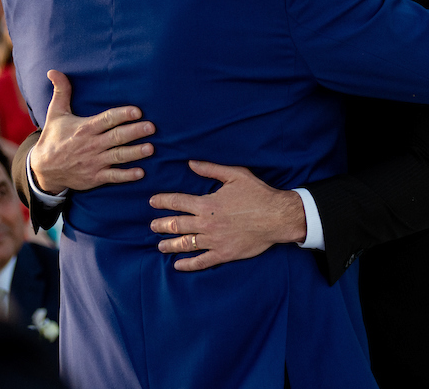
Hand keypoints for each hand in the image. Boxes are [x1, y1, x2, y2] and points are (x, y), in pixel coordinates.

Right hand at [29, 70, 154, 194]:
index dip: (122, 115)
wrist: (43, 169)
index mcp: (85, 128)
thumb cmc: (53, 137)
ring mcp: (94, 162)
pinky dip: (126, 176)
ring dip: (135, 153)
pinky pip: (113, 177)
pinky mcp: (95, 177)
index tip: (137, 111)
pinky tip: (141, 173)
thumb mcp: (55, 114)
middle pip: (116, 137)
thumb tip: (53, 70)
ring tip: (150, 148)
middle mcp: (91, 145)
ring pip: (118, 156)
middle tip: (152, 127)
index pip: (106, 119)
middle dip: (134, 132)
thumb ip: (61, 91)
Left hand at [149, 162, 305, 270]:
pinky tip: (178, 265)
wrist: (276, 217)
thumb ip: (211, 169)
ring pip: (185, 244)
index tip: (152, 201)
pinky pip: (201, 262)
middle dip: (161, 224)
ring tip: (160, 245)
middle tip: (152, 225)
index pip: (177, 202)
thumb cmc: (258, 194)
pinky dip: (187, 264)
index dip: (162, 201)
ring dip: (169, 245)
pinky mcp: (223, 254)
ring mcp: (213, 241)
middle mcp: (206, 224)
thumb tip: (191, 163)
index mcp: (207, 204)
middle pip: (176, 225)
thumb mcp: (236, 175)